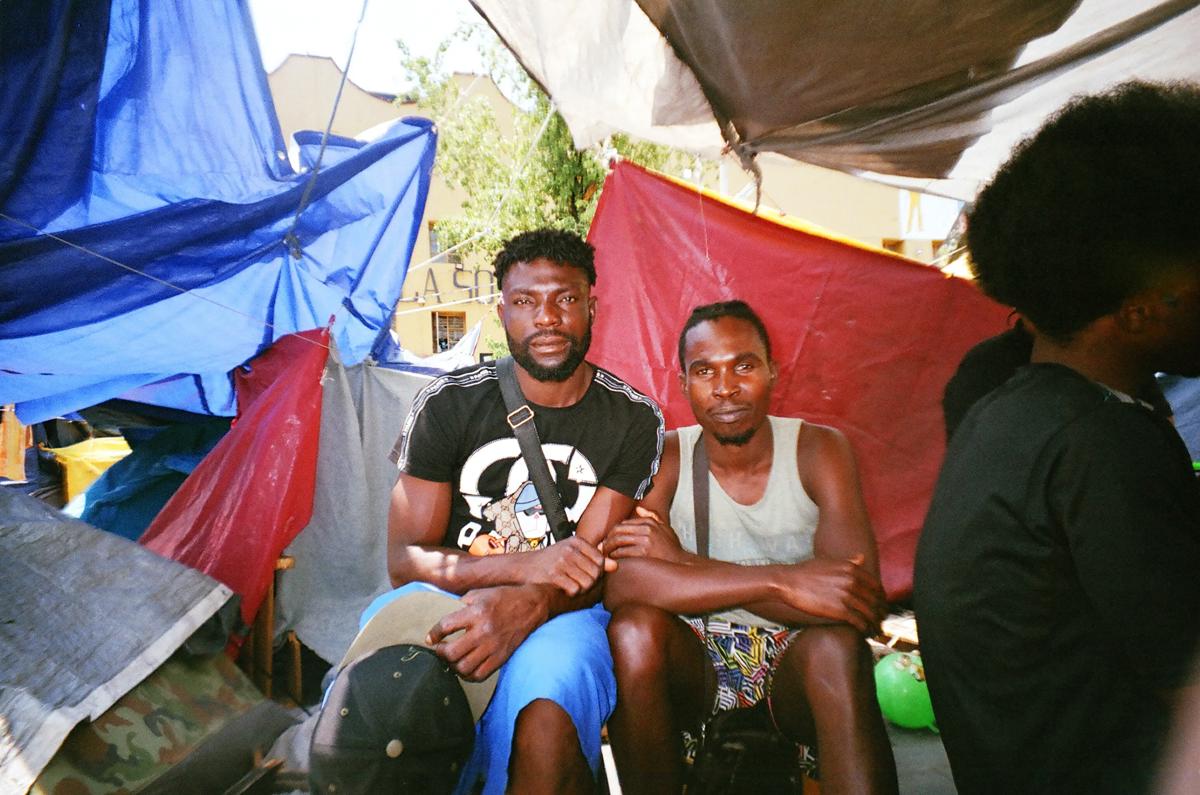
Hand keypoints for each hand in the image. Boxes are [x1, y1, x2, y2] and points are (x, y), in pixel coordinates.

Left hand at [427, 584, 550, 679]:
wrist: (532, 606)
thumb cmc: (504, 597)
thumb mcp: (480, 594)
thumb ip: (462, 604)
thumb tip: (448, 619)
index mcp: (476, 612)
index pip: (446, 626)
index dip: (434, 634)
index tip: (431, 638)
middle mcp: (483, 631)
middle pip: (452, 652)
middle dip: (440, 653)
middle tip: (439, 650)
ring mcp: (493, 646)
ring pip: (464, 668)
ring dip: (453, 666)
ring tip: (452, 659)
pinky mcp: (501, 657)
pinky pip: (480, 675)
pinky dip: (468, 675)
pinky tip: (465, 668)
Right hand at [523, 535, 614, 595]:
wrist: (523, 567)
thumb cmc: (551, 561)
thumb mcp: (572, 554)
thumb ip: (594, 559)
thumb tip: (615, 565)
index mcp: (576, 541)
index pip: (601, 561)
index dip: (597, 572)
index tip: (585, 574)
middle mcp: (569, 549)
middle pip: (596, 574)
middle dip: (590, 583)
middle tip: (578, 583)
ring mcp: (561, 561)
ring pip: (587, 583)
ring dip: (581, 590)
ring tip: (572, 586)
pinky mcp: (553, 575)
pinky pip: (575, 590)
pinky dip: (571, 593)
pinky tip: (564, 589)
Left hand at [606, 506, 688, 563]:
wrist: (682, 564)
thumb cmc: (673, 549)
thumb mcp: (666, 529)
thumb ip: (653, 517)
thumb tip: (639, 509)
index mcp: (650, 522)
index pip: (624, 524)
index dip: (613, 532)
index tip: (608, 540)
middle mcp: (647, 529)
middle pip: (618, 530)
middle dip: (607, 539)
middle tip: (602, 548)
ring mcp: (645, 540)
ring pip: (618, 541)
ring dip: (608, 548)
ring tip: (605, 555)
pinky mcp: (644, 553)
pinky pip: (622, 552)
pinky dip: (615, 556)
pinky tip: (614, 561)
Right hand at [776, 554, 887, 633]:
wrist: (787, 582)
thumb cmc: (805, 572)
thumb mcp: (829, 562)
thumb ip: (848, 562)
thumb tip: (862, 557)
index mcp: (852, 568)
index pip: (876, 586)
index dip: (881, 599)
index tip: (881, 607)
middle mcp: (852, 581)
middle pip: (876, 601)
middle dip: (881, 613)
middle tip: (881, 622)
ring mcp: (847, 596)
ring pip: (870, 613)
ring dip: (875, 624)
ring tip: (875, 630)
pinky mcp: (840, 610)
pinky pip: (860, 622)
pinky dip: (865, 629)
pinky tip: (865, 633)